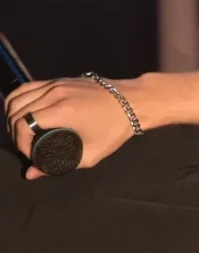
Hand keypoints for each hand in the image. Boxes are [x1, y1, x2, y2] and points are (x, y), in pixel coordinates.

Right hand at [4, 76, 142, 178]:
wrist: (132, 101)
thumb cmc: (115, 129)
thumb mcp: (92, 153)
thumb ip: (60, 165)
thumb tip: (31, 174)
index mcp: (62, 111)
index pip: (23, 124)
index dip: (20, 143)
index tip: (30, 154)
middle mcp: (54, 94)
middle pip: (16, 111)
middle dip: (15, 132)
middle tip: (25, 146)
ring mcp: (54, 83)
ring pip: (16, 97)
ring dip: (12, 116)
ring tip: (20, 132)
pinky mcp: (56, 79)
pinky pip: (26, 87)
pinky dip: (18, 101)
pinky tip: (20, 113)